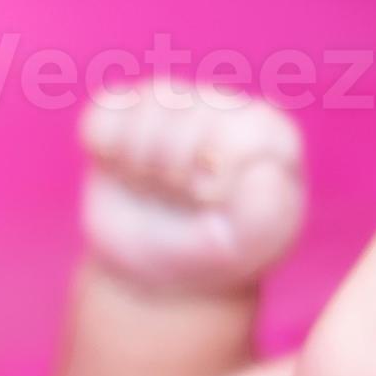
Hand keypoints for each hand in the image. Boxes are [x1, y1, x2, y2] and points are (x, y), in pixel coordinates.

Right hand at [78, 82, 305, 294]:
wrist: (157, 272)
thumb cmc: (213, 252)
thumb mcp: (248, 247)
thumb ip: (266, 214)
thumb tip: (264, 170)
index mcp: (269, 133)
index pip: (235, 134)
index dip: (214, 179)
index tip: (215, 206)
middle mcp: (224, 107)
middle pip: (184, 121)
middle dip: (175, 173)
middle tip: (184, 199)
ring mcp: (173, 103)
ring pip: (144, 112)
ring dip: (141, 163)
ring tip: (158, 186)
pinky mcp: (125, 110)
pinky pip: (105, 113)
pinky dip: (105, 147)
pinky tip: (126, 169)